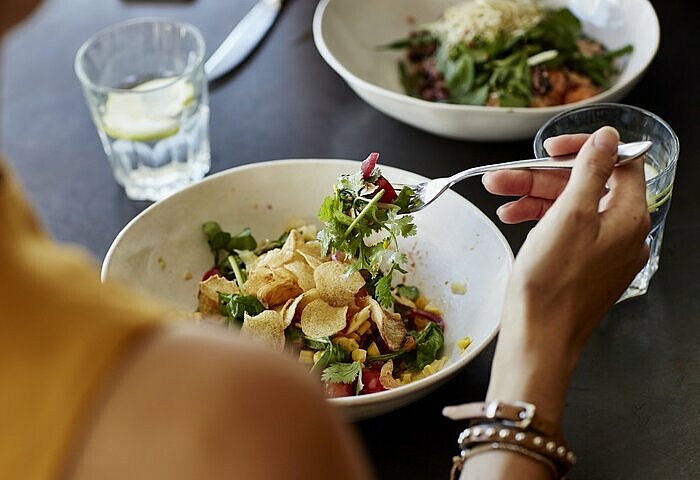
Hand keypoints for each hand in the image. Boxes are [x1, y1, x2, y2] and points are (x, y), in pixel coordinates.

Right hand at [486, 127, 650, 424]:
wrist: (538, 336)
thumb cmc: (552, 283)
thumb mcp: (569, 215)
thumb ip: (591, 171)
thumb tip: (609, 138)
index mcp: (628, 217)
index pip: (618, 164)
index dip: (582, 149)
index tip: (551, 148)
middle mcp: (622, 233)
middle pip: (585, 186)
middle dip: (541, 177)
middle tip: (505, 176)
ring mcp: (604, 252)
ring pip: (570, 208)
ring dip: (533, 197)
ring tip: (499, 197)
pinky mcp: (584, 267)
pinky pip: (566, 231)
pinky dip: (540, 221)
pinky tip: (513, 217)